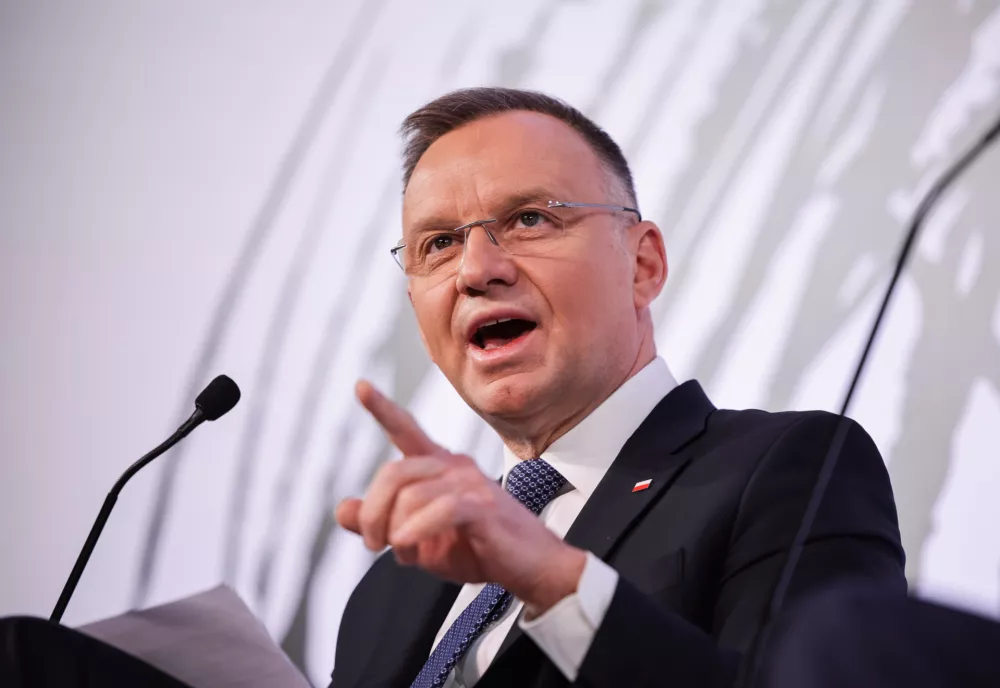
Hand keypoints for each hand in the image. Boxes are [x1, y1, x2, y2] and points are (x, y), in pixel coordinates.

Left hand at [335, 381, 585, 614]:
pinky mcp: (483, 505)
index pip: (406, 430)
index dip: (382, 409)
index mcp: (439, 467)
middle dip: (373, 512)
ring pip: (410, 496)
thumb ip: (382, 522)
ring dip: (397, 533)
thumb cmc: (478, 547)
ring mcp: (470, 482)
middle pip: (393, 473)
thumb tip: (342, 509)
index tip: (360, 386)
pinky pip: (438, 510)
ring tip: (406, 555)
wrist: (530, 568)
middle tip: (374, 544)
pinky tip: (408, 547)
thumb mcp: (419, 538)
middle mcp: (454, 465)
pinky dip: (415, 531)